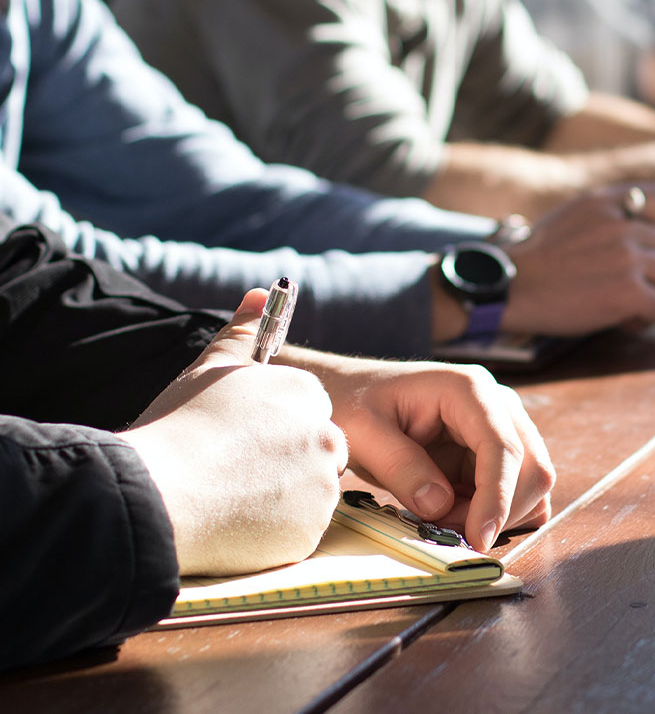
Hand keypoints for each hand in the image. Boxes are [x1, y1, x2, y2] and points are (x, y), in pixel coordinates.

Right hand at [123, 290, 347, 575]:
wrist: (158, 494)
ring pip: (310, 492)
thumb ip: (242, 332)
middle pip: (318, 451)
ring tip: (230, 496)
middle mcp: (325, 436)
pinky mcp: (311, 531)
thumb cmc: (179, 427)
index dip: (275, 428)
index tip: (243, 441)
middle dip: (287, 462)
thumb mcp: (209, 369)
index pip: (309, 411)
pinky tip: (236, 523)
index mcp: (305, 394)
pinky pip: (299, 531)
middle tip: (237, 472)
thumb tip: (260, 294)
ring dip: (282, 497)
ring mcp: (322, 486)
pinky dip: (275, 531)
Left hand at [292, 357, 555, 550]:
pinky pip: (517, 491)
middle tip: (445, 531)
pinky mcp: (494, 453)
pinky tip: (458, 515)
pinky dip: (497, 514)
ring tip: (442, 518)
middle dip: (497, 511)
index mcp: (468, 389)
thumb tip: (440, 505)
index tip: (478, 539)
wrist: (351, 394)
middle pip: (531, 467)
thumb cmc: (354, 403)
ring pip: (530, 484)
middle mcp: (497, 404)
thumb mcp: (363, 433)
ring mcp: (501, 428)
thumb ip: (401, 467)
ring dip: (496, 515)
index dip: (497, 497)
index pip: (503, 446)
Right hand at [502, 183, 654, 334]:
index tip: (642, 244)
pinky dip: (646, 317)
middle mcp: (622, 224)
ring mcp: (627, 257)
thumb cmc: (539, 259)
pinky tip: (621, 318)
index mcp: (607, 200)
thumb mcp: (573, 215)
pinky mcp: (628, 291)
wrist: (510, 287)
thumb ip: (612, 214)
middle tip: (631, 286)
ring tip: (626, 303)